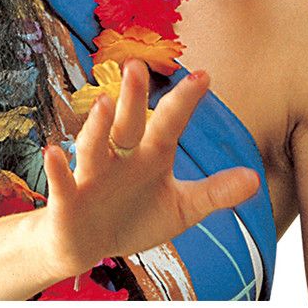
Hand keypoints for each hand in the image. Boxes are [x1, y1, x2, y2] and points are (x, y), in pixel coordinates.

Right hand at [37, 57, 260, 278]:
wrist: (87, 243)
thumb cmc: (135, 215)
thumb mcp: (181, 208)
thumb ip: (214, 192)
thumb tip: (254, 178)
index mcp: (150, 155)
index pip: (170, 123)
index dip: (185, 102)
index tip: (205, 75)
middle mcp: (120, 157)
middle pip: (128, 123)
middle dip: (133, 97)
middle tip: (137, 65)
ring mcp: (93, 175)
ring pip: (94, 146)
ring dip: (97, 125)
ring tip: (103, 103)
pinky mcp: (68, 199)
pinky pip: (62, 182)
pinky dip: (57, 169)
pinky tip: (53, 151)